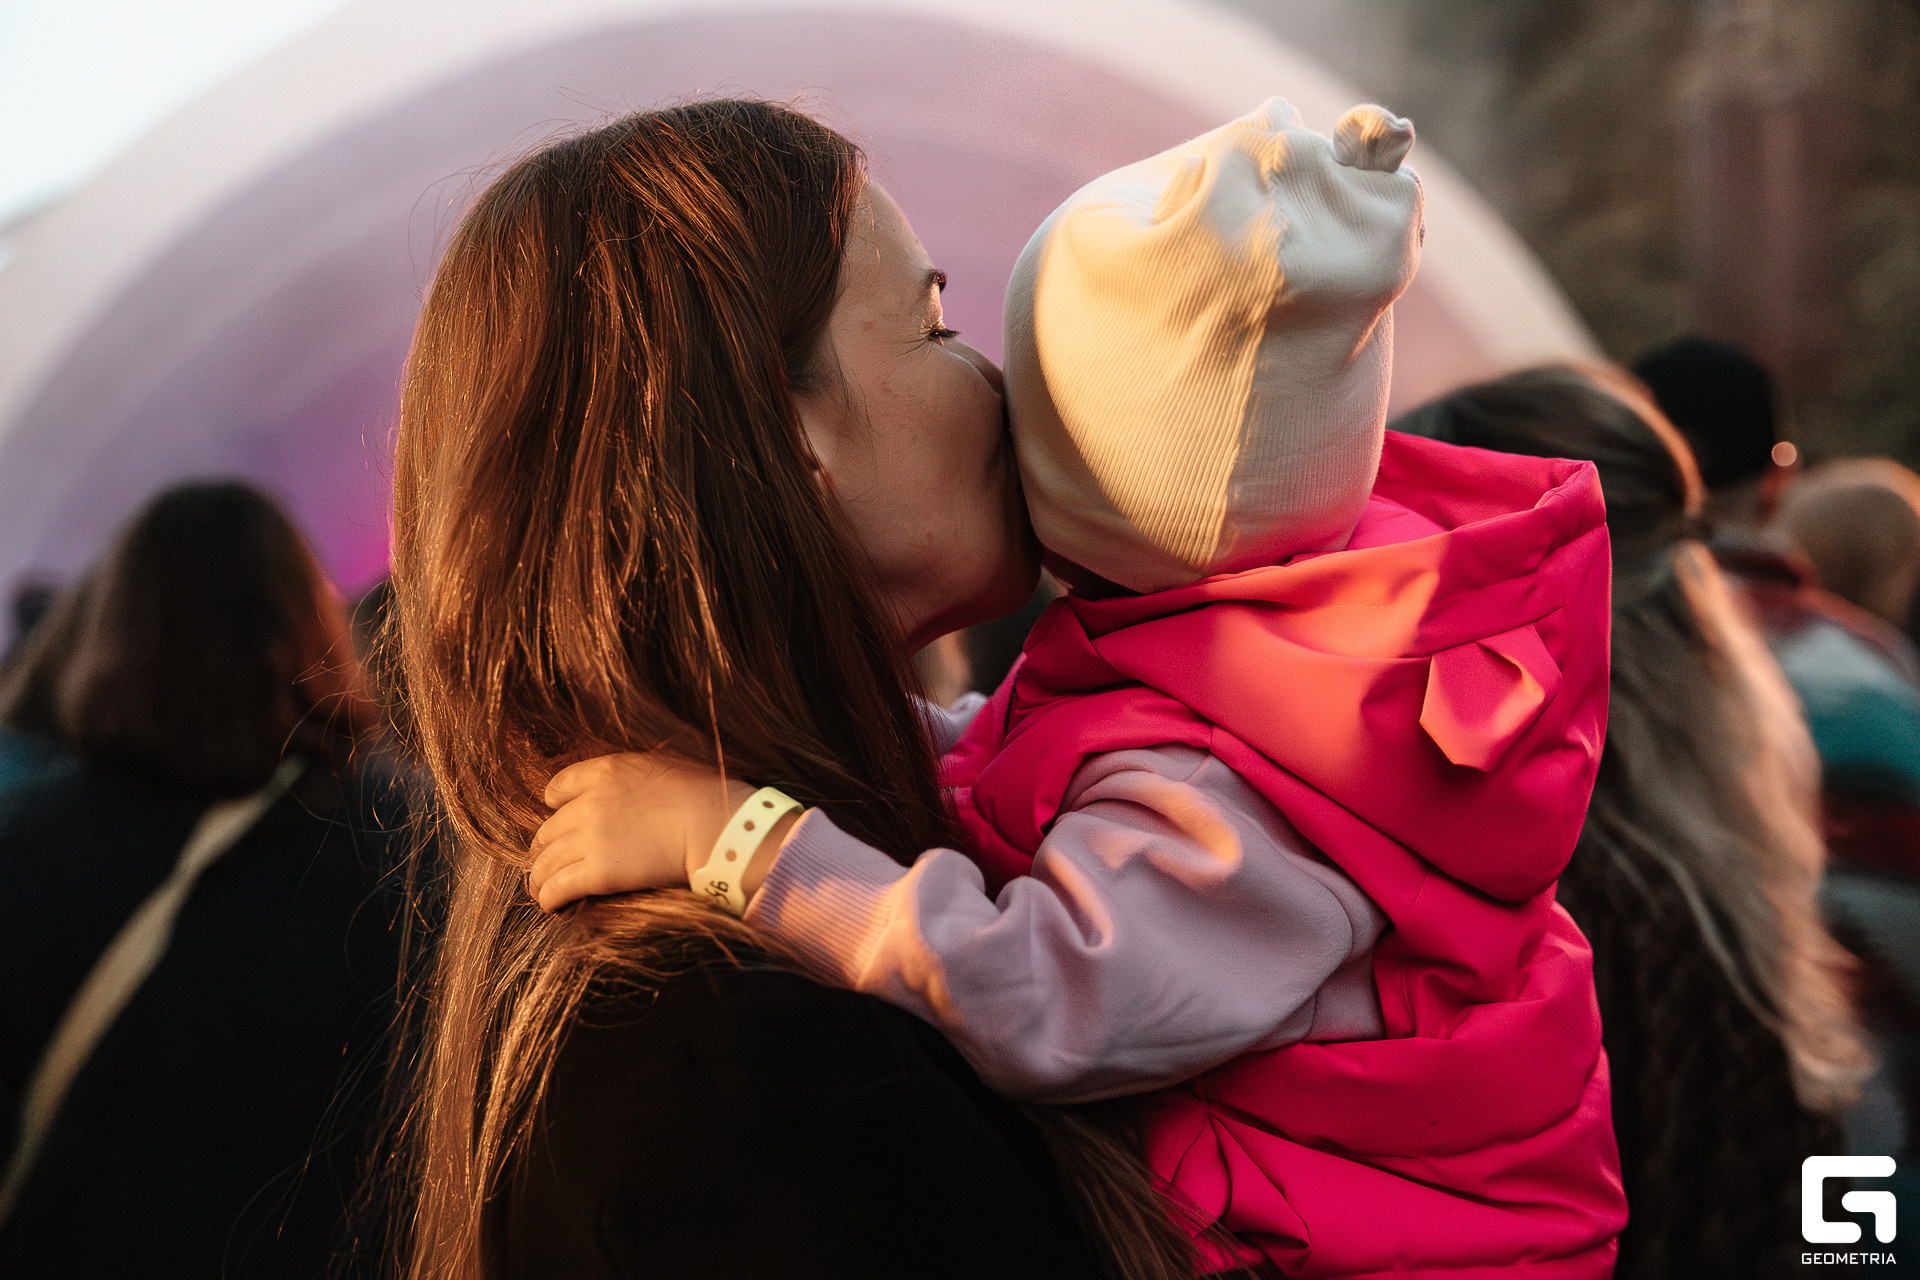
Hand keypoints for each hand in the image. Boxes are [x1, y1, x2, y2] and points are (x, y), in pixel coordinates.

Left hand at [527, 753, 756, 912]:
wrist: (717, 824)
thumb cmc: (705, 795)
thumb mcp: (662, 766)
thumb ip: (632, 778)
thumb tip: (630, 792)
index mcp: (606, 772)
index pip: (558, 787)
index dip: (556, 806)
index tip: (559, 818)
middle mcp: (590, 803)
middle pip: (547, 829)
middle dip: (546, 848)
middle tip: (550, 863)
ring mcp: (592, 838)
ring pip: (545, 861)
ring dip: (540, 877)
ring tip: (542, 889)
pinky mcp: (599, 872)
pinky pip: (557, 887)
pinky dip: (549, 898)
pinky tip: (552, 905)